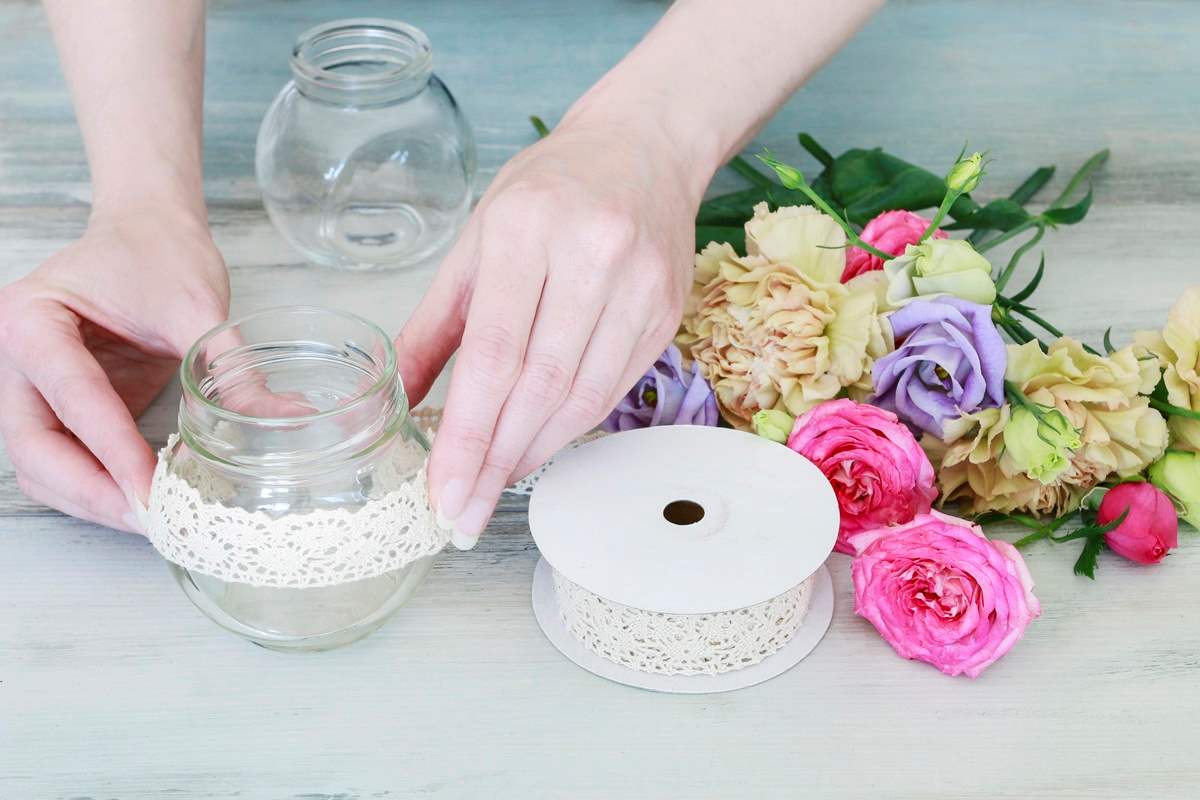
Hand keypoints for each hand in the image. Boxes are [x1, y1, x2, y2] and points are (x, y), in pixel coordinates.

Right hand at [0, 209, 228, 530]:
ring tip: (154, 518)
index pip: (73, 399)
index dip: (114, 453)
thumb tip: (286, 422)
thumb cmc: (161, 253)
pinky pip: (61, 460)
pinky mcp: (53, 406)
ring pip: (39, 466)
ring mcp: (27, 385)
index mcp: (33, 318)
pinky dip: (96, 487)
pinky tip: (144, 498)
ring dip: (91, 500)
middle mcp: (15, 356)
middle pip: (34, 448)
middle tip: (152, 518)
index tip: (152, 493)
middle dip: (93, 491)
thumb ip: (232, 370)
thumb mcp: (199, 308)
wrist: (149, 231)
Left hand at [396, 115, 706, 548]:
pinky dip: (571, 427)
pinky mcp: (667, 312)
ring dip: (534, 452)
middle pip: (540, 386)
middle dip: (496, 461)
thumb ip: (433, 326)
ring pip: (583, 398)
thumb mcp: (475, 241)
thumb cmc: (547, 191)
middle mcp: (591, 257)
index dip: (468, 434)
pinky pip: (614, 389)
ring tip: (493, 486)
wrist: (643, 148)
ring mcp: (639, 287)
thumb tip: (396, 405)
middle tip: (463, 512)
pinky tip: (538, 444)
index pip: (494, 354)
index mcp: (526, 230)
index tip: (444, 492)